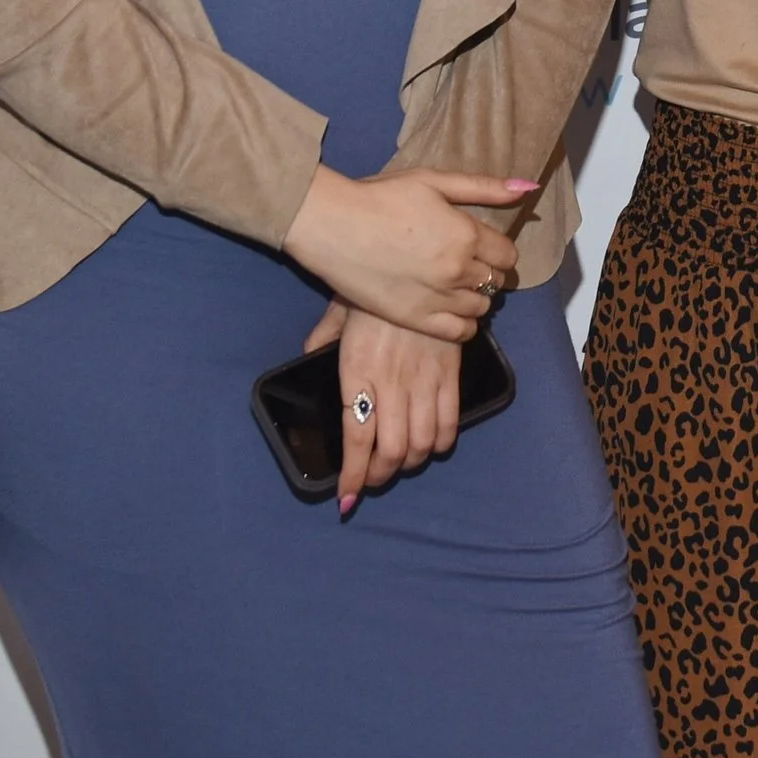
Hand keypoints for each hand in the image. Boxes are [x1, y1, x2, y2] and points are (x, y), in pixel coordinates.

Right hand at [282, 164, 527, 339]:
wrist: (334, 226)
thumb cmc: (382, 197)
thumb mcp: (434, 181)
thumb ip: (483, 187)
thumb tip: (527, 188)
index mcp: (466, 234)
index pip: (507, 254)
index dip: (499, 250)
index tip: (485, 246)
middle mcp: (459, 270)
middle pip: (495, 281)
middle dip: (488, 272)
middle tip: (468, 263)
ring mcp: (438, 298)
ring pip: (481, 307)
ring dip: (476, 297)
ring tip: (457, 285)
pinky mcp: (416, 319)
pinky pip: (460, 332)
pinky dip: (464, 324)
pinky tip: (453, 310)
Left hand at [303, 301, 469, 516]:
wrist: (422, 261)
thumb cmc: (375, 286)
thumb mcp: (339, 309)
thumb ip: (322, 337)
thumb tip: (308, 355)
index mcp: (358, 371)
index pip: (356, 438)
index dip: (353, 475)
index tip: (347, 496)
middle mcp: (391, 383)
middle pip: (391, 450)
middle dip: (381, 475)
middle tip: (374, 478)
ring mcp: (424, 379)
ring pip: (421, 441)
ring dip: (410, 461)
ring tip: (401, 461)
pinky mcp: (450, 371)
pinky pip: (450, 420)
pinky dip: (442, 441)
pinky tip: (433, 443)